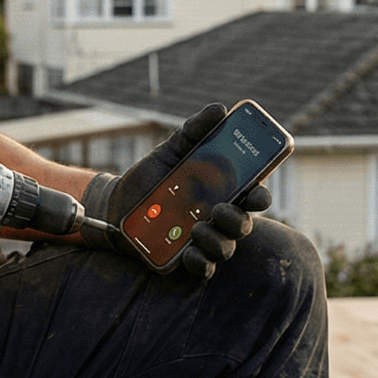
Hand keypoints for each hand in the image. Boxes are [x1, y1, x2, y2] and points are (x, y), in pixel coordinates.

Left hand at [83, 103, 272, 279]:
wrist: (116, 203)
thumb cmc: (150, 177)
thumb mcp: (170, 151)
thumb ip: (194, 131)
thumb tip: (218, 109)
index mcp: (222, 192)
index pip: (253, 196)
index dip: (261, 197)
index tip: (257, 194)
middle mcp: (217, 218)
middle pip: (243, 224)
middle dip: (237, 219)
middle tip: (219, 209)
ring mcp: (203, 240)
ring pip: (226, 247)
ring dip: (217, 240)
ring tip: (197, 228)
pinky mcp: (185, 258)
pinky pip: (204, 268)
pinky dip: (201, 262)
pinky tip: (190, 252)